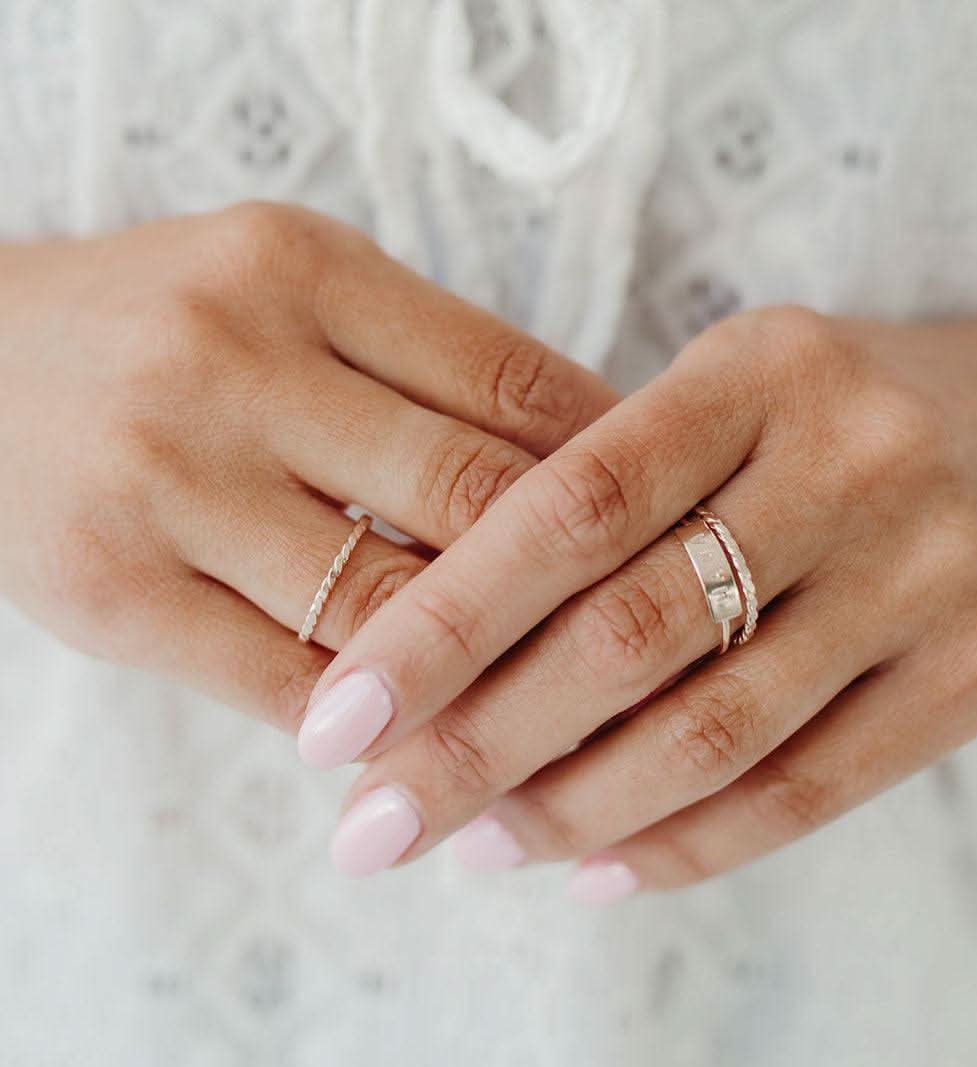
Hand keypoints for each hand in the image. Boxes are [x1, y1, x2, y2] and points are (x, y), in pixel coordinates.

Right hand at [0, 202, 615, 731]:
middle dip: (580, 583)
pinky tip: (439, 743)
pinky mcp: (114, 593)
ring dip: (495, 676)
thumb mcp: (298, 295)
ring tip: (569, 713)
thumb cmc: (170, 331)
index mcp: (305, 271)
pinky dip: (382, 725)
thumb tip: (591, 458)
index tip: (673, 529)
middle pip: (471, 496)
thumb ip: (426, 367)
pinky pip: (289, 683)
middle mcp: (234, 362)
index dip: (616, 468)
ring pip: (390, 609)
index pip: (514, 382)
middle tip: (653, 641)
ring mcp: (167, 482)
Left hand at [310, 307, 976, 894]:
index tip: (339, 720)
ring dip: (573, 811)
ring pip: (716, 731)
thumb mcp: (716, 404)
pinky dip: (690, 844)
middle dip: (479, 746)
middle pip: (629, 633)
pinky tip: (598, 869)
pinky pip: (813, 788)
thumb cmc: (820, 420)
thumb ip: (595, 507)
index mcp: (758, 370)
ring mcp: (934, 570)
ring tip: (477, 846)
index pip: (569, 506)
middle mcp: (856, 460)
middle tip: (375, 823)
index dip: (442, 622)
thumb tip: (436, 666)